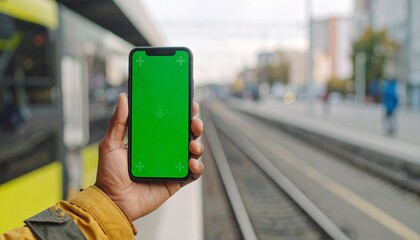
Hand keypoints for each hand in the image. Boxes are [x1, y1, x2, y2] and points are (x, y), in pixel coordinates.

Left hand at [95, 93, 203, 221]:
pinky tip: (192, 162)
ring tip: (193, 145)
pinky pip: (193, 174)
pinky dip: (198, 167)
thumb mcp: (110, 144)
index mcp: (151, 140)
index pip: (170, 123)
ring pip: (193, 152)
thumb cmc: (110, 174)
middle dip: (195, 126)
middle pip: (185, 135)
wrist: (113, 201)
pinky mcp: (176, 181)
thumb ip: (118, 122)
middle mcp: (164, 152)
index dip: (181, 113)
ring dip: (198, 145)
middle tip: (195, 122)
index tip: (187, 102)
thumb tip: (123, 97)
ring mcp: (171, 166)